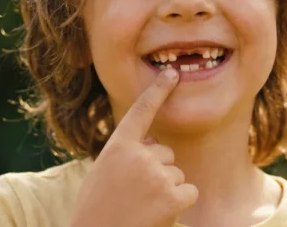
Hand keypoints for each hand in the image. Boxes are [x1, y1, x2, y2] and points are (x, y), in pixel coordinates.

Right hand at [68, 69, 197, 226]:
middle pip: (165, 153)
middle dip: (157, 173)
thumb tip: (157, 146)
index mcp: (117, 147)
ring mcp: (157, 175)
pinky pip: (189, 192)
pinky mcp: (172, 197)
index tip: (172, 73)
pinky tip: (158, 216)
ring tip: (141, 209)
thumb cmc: (97, 210)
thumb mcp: (105, 174)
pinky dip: (179, 205)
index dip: (158, 90)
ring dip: (166, 192)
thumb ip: (128, 156)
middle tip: (133, 197)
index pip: (141, 111)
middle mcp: (138, 155)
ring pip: (177, 174)